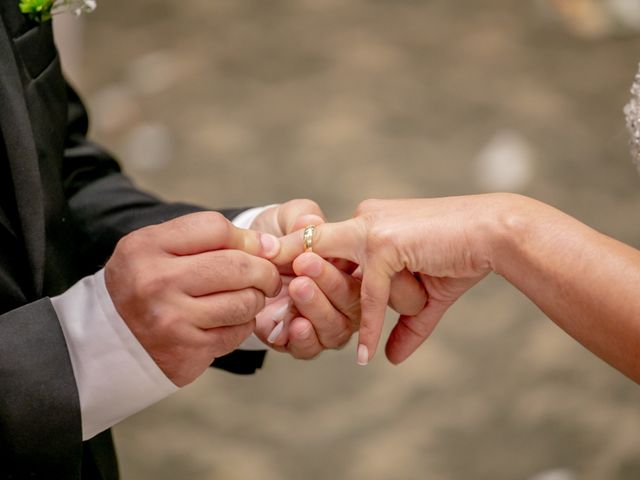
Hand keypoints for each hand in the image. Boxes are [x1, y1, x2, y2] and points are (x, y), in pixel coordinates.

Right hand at [105, 211, 281, 385]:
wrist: (111, 341)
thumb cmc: (144, 286)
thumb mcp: (155, 249)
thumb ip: (205, 239)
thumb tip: (267, 245)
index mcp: (146, 248)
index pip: (216, 228)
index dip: (245, 237)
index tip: (255, 248)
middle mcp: (155, 282)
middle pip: (238, 266)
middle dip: (264, 271)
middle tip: (268, 277)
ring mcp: (171, 319)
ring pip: (245, 301)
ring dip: (255, 300)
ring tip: (246, 299)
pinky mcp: (188, 350)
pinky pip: (238, 331)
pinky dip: (243, 325)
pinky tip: (228, 321)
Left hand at [249, 199, 358, 356]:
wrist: (242, 262)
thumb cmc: (276, 237)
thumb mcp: (286, 219)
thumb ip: (300, 218)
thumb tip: (310, 220)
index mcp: (350, 271)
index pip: (358, 274)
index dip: (338, 267)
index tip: (311, 256)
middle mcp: (343, 302)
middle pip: (350, 304)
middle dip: (328, 286)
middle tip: (303, 270)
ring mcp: (325, 325)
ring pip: (334, 329)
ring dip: (316, 309)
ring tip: (296, 289)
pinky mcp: (301, 343)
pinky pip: (309, 349)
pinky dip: (303, 339)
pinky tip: (294, 325)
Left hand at [274, 196, 499, 364]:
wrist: (495, 232)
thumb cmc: (461, 255)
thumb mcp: (426, 295)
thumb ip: (405, 325)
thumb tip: (389, 359)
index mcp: (367, 221)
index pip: (325, 245)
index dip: (303, 268)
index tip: (283, 293)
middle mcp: (364, 218)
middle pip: (315, 251)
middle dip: (289, 275)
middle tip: (266, 304)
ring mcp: (372, 229)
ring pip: (331, 268)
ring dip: (314, 300)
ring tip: (289, 330)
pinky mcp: (386, 243)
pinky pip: (370, 294)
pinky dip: (368, 326)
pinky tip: (366, 355)